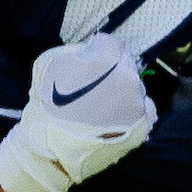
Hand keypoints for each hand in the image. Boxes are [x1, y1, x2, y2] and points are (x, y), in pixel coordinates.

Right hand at [0, 33, 156, 191]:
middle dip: (110, 70)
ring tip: (101, 106)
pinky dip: (134, 110)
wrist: (49, 149)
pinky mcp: (143, 122)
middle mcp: (127, 76)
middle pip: (124, 63)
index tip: (87, 65)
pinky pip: (145, 107)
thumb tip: (92, 47)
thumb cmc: (47, 105)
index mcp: (105, 59)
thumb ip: (76, 49)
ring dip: (122, 90)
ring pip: (134, 85)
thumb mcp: (50, 63)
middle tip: (93, 88)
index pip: (109, 43)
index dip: (96, 52)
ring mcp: (137, 100)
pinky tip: (116, 117)